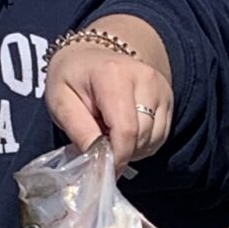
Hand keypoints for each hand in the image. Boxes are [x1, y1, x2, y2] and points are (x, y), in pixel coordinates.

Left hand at [46, 25, 173, 167]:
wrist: (89, 57)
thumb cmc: (71, 79)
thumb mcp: (60, 102)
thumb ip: (79, 130)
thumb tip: (98, 161)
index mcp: (113, 75)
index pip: (126, 129)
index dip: (118, 156)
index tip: (105, 171)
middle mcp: (145, 78)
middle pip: (142, 136)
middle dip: (122, 151)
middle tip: (100, 146)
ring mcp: (160, 86)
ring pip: (155, 138)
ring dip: (134, 148)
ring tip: (111, 135)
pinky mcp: (168, 96)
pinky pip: (162, 134)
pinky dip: (144, 142)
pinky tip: (126, 132)